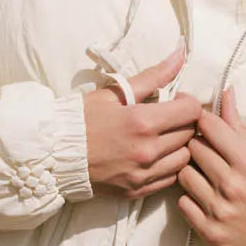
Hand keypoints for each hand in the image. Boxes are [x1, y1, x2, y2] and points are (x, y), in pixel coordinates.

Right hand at [83, 42, 201, 198]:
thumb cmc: (80, 119)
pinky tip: (154, 156)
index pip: (192, 111)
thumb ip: (152, 76)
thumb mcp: (113, 92)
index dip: (188, 102)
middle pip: (189, 134)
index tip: (176, 101)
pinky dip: (168, 166)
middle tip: (168, 118)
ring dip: (179, 146)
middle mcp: (147, 151)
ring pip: (184, 159)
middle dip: (183, 122)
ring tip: (163, 138)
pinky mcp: (137, 191)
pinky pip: (170, 178)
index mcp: (142, 122)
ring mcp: (142, 174)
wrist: (53, 154)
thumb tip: (180, 54)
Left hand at [177, 85, 245, 245]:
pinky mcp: (208, 231)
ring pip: (183, 174)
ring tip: (202, 176)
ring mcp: (219, 209)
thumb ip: (238, 129)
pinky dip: (188, 198)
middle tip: (203, 152)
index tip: (199, 121)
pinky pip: (182, 202)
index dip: (201, 120)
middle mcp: (233, 184)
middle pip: (193, 147)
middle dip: (195, 145)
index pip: (209, 126)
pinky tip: (201, 198)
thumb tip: (226, 93)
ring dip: (189, 172)